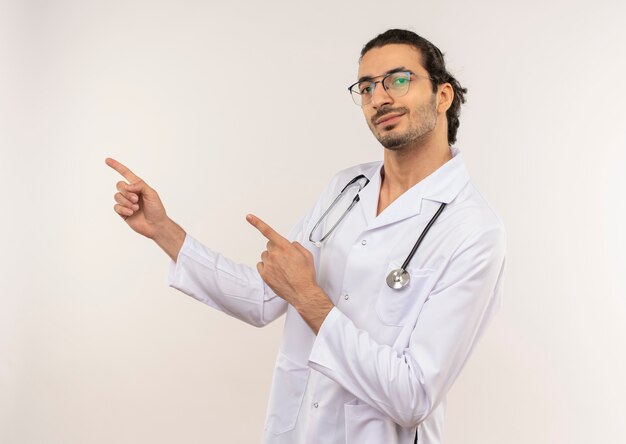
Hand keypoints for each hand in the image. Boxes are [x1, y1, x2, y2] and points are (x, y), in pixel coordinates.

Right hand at [106, 157, 184, 260]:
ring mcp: (126, 202)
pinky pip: (116, 207)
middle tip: (136, 199)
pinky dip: (124, 209)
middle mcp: (131, 193)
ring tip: (136, 208)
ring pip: (117, 196)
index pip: (125, 174)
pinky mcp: (122, 212)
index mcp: (138, 186)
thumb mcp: (152, 193)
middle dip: (127, 192)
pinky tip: (131, 213)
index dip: (117, 166)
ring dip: (126, 202)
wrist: (156, 225)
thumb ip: (140, 185)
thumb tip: (128, 185)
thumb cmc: (156, 209)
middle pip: (119, 185)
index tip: (107, 160)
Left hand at [246, 213, 332, 333]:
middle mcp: (274, 255)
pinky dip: (267, 267)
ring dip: (272, 259)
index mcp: (285, 247)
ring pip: (265, 256)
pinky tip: (276, 273)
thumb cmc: (305, 275)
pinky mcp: (264, 275)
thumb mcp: (307, 255)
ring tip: (282, 268)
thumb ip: (296, 246)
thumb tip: (290, 245)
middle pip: (270, 245)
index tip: (249, 217)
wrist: (302, 292)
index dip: (257, 223)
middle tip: (285, 259)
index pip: (268, 231)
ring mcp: (268, 265)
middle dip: (276, 249)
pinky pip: (261, 265)